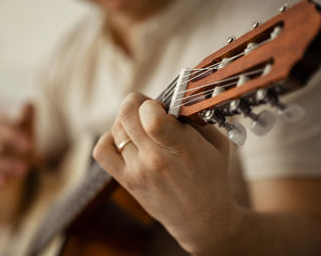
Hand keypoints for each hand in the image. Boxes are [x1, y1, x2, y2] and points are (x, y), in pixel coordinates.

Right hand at [0, 103, 34, 188]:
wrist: (2, 169)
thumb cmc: (14, 144)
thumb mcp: (23, 132)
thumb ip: (26, 120)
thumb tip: (30, 102)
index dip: (11, 131)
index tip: (29, 141)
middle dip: (8, 144)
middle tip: (28, 150)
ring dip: (4, 164)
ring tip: (24, 169)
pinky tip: (2, 182)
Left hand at [93, 93, 241, 253]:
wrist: (203, 220)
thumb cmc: (213, 179)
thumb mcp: (218, 144)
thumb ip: (197, 119)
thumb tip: (175, 100)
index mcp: (182, 148)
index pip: (150, 116)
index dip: (151, 103)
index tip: (162, 106)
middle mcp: (155, 159)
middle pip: (127, 114)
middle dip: (137, 101)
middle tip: (149, 108)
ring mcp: (137, 171)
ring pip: (116, 129)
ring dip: (126, 119)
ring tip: (141, 125)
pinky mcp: (127, 181)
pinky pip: (102, 151)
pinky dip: (108, 138)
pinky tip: (125, 139)